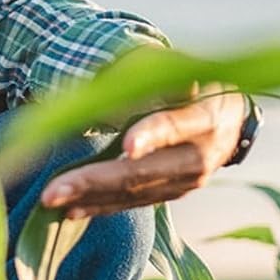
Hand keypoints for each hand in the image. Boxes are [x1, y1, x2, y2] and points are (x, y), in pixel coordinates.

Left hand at [38, 82, 250, 219]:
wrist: (228, 118)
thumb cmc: (193, 83)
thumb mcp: (180, 69)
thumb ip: (151, 74)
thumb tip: (108, 84)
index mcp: (204, 116)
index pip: (174, 125)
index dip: (151, 135)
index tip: (127, 146)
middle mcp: (199, 155)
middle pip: (143, 171)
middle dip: (95, 180)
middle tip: (53, 190)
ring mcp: (187, 181)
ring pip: (133, 192)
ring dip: (89, 197)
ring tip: (51, 199)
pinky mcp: (172, 193)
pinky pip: (133, 203)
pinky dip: (101, 205)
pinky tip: (71, 210)